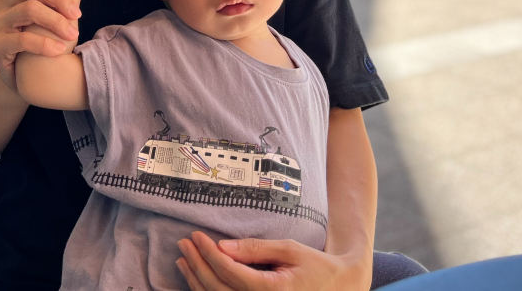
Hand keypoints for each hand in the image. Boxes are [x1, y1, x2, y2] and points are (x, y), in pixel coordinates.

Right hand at [0, 0, 82, 89]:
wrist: (21, 79)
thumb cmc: (38, 43)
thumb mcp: (45, 18)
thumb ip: (53, 0)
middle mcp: (1, 3)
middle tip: (78, 14)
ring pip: (29, 10)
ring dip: (56, 22)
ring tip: (73, 35)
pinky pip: (23, 40)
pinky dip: (44, 44)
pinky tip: (59, 50)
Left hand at [176, 232, 368, 290]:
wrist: (337, 289)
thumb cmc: (316, 267)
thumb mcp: (290, 250)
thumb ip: (255, 249)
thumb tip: (222, 246)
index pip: (229, 272)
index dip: (209, 253)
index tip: (196, 236)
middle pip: (218, 289)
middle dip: (197, 264)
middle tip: (184, 244)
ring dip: (196, 280)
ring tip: (184, 260)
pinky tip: (197, 278)